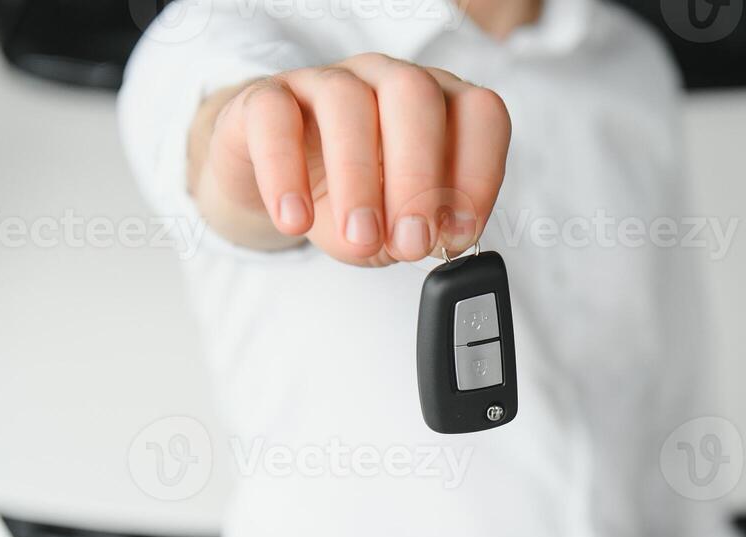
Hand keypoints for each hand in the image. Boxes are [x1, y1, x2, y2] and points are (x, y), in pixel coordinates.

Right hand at [192, 53, 510, 264]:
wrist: (271, 179)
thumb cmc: (347, 196)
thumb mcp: (391, 227)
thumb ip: (410, 236)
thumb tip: (414, 246)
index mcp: (437, 106)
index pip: (479, 114)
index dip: (479, 173)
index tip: (458, 234)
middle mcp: (387, 81)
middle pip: (414, 96)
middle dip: (418, 177)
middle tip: (410, 243)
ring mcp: (326, 82)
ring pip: (346, 102)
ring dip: (357, 177)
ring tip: (358, 237)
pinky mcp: (266, 97)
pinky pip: (274, 117)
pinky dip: (284, 171)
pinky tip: (295, 218)